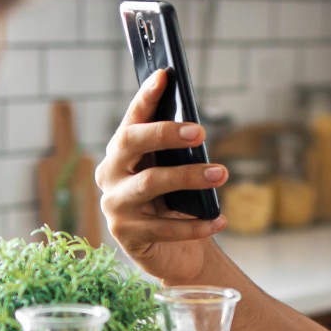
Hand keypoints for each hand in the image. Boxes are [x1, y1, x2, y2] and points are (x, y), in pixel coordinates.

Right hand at [96, 69, 227, 283]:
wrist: (172, 254)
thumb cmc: (175, 205)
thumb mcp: (175, 174)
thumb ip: (177, 153)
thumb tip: (196, 129)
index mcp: (119, 154)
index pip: (131, 120)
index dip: (145, 98)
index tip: (164, 76)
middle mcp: (109, 176)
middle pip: (130, 144)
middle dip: (165, 132)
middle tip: (201, 131)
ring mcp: (115, 207)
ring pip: (150, 183)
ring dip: (189, 176)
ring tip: (221, 173)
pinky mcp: (128, 236)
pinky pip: (166, 228)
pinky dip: (197, 224)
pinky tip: (221, 219)